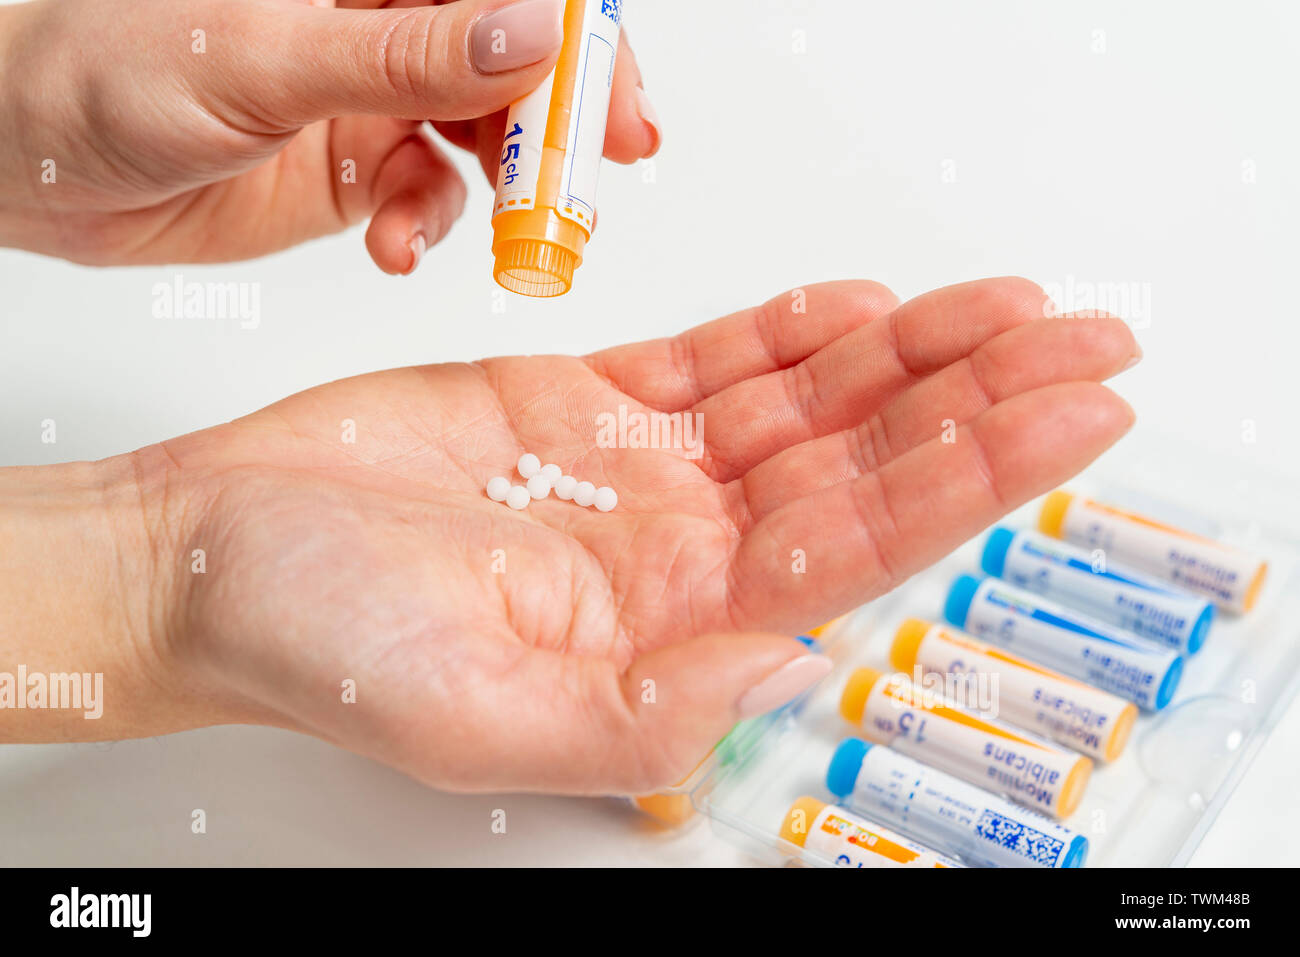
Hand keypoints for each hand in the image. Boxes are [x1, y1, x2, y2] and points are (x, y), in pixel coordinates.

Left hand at [0, 0, 658, 271]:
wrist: (31, 165)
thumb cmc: (102, 73)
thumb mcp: (262, 63)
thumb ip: (403, 60)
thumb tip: (533, 36)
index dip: (576, 38)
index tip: (611, 104)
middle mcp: (383, 22)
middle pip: (517, 57)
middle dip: (559, 120)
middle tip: (593, 176)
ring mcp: (375, 94)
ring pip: (486, 132)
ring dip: (503, 188)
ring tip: (508, 236)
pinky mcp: (359, 165)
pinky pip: (431, 195)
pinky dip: (429, 228)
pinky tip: (395, 250)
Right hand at [0, 278, 1137, 793]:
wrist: (213, 549)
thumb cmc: (317, 641)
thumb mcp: (479, 717)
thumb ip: (641, 712)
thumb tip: (783, 666)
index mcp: (672, 629)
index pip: (861, 548)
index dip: (973, 480)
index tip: (1067, 420)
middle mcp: (677, 549)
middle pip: (863, 466)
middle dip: (980, 402)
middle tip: (1084, 341)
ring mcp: (639, 470)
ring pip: (810, 405)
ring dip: (910, 355)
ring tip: (1007, 306)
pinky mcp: (586, 401)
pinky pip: (716, 360)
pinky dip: (793, 330)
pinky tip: (862, 309)